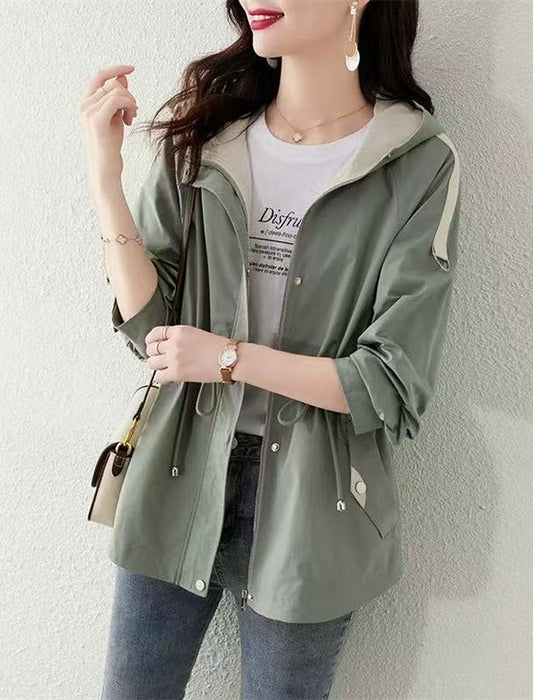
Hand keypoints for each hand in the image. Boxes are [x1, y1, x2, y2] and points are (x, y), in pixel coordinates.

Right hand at [77, 63, 137, 190]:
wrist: (106, 166)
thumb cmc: (110, 144)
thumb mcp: (116, 116)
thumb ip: (118, 97)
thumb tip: (123, 77)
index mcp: (86, 102)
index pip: (100, 76)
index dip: (116, 69)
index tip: (131, 68)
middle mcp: (84, 104)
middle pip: (112, 83)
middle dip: (129, 95)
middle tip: (133, 113)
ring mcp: (88, 111)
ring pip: (118, 91)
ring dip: (131, 103)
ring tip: (130, 119)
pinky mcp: (97, 119)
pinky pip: (118, 100)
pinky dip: (129, 106)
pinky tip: (129, 120)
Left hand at [144, 325, 229, 385]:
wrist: (228, 358)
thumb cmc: (218, 347)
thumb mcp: (196, 333)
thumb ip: (180, 337)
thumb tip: (169, 345)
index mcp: (179, 331)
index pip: (155, 333)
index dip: (150, 340)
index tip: (150, 344)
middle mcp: (174, 343)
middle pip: (151, 349)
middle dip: (153, 354)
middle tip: (157, 357)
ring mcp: (174, 358)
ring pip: (151, 362)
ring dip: (154, 366)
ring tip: (160, 368)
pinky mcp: (177, 373)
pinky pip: (158, 376)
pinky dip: (159, 378)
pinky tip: (165, 377)